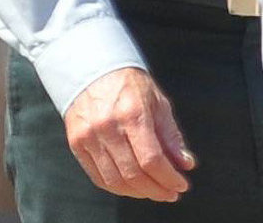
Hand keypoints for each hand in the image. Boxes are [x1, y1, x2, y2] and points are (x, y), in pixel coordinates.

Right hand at [62, 67, 194, 200]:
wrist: (93, 70)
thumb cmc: (130, 85)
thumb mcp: (158, 103)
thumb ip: (171, 136)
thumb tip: (185, 164)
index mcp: (132, 114)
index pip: (151, 159)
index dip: (168, 178)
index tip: (181, 185)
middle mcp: (107, 127)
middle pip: (133, 174)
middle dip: (156, 190)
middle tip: (171, 193)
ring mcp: (88, 137)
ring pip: (114, 181)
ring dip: (138, 193)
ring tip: (155, 192)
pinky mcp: (76, 144)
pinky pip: (98, 177)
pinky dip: (118, 187)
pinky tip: (133, 187)